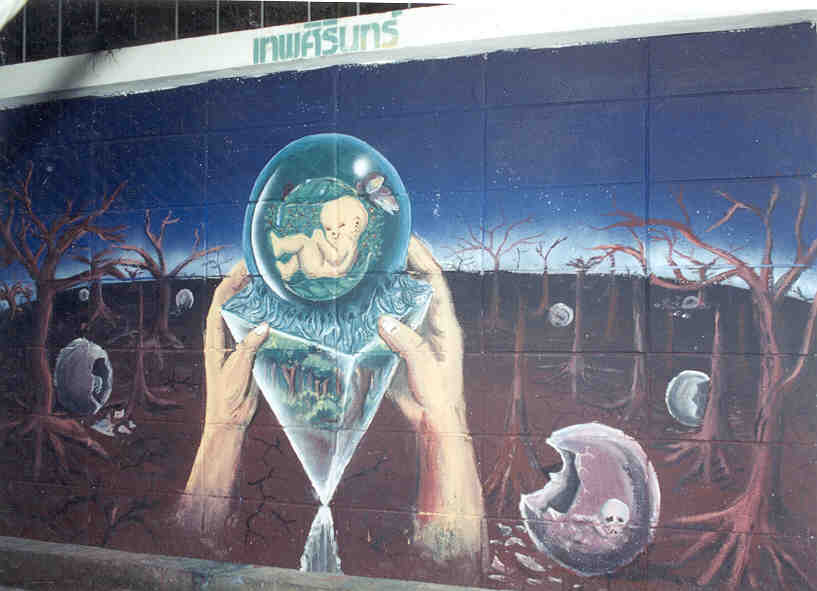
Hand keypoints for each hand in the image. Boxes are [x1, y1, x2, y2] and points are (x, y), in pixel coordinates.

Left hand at [204, 261, 268, 426]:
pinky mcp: (247, 353)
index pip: (220, 302)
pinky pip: (253, 329)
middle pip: (230, 303)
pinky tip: (275, 310)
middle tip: (257, 267)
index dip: (230, 283)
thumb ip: (248, 347)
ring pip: (242, 314)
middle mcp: (223, 337)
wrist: (230, 417)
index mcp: (214, 338)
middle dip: (240, 284)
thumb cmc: (228, 395)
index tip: (243, 267)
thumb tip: (264, 325)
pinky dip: (262, 316)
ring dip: (251, 298)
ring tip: (266, 282)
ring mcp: (235, 344)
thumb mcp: (237, 370)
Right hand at [378, 236, 465, 432]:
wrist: (434, 421)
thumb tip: (383, 319)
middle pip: (419, 284)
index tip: (407, 239)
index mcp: (445, 324)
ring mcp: (417, 332)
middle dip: (405, 261)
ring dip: (390, 281)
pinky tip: (362, 298)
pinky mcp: (403, 344)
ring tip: (370, 262)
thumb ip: (408, 344)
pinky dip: (378, 304)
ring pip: (404, 298)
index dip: (423, 258)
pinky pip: (391, 317)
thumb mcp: (425, 369)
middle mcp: (432, 323)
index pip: (435, 282)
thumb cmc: (438, 397)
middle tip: (383, 243)